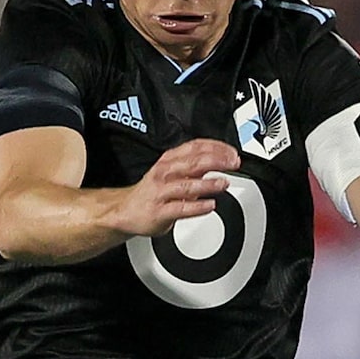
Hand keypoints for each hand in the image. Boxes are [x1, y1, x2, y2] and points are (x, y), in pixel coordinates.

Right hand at [110, 140, 239, 236]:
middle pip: (193, 162)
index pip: (195, 147)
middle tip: (233, 164)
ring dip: (208, 183)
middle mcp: (165, 172)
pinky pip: (181, 208)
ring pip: (187, 184)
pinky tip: (210, 205)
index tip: (232, 153)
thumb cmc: (153, 192)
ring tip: (223, 183)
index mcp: (169, 159)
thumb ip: (195, 168)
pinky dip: (197, 206)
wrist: (126, 211)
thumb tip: (220, 163)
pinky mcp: (160, 211)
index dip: (216, 148)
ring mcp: (161, 191)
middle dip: (216, 161)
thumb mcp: (174, 173)